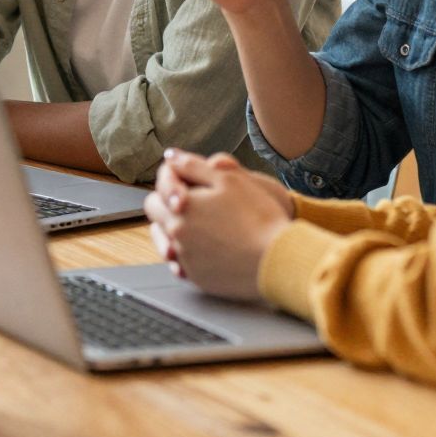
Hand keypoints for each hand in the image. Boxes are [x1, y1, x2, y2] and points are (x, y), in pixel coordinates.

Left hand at [143, 150, 292, 302]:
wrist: (278, 259)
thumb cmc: (258, 216)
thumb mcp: (229, 179)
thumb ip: (193, 165)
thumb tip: (170, 155)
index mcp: (180, 209)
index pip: (157, 192)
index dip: (172, 183)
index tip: (190, 183)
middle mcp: (177, 237)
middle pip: (157, 218)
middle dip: (168, 207)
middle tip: (192, 203)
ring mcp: (186, 261)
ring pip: (168, 242)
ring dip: (178, 231)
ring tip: (201, 226)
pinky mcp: (199, 280)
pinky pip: (184, 265)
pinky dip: (192, 254)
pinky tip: (211, 248)